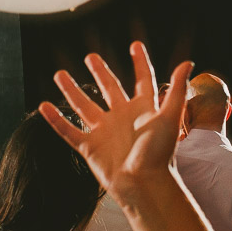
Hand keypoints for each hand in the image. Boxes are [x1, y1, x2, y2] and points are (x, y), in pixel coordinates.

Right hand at [38, 41, 191, 204]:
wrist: (144, 184)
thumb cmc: (160, 153)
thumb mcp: (170, 117)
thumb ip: (176, 89)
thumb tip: (187, 62)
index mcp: (143, 108)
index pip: (142, 79)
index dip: (140, 63)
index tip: (135, 46)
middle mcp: (122, 116)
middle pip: (109, 88)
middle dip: (100, 72)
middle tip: (90, 57)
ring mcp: (104, 131)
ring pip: (84, 105)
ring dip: (71, 90)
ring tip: (59, 75)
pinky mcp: (90, 147)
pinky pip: (69, 130)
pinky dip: (55, 120)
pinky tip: (44, 106)